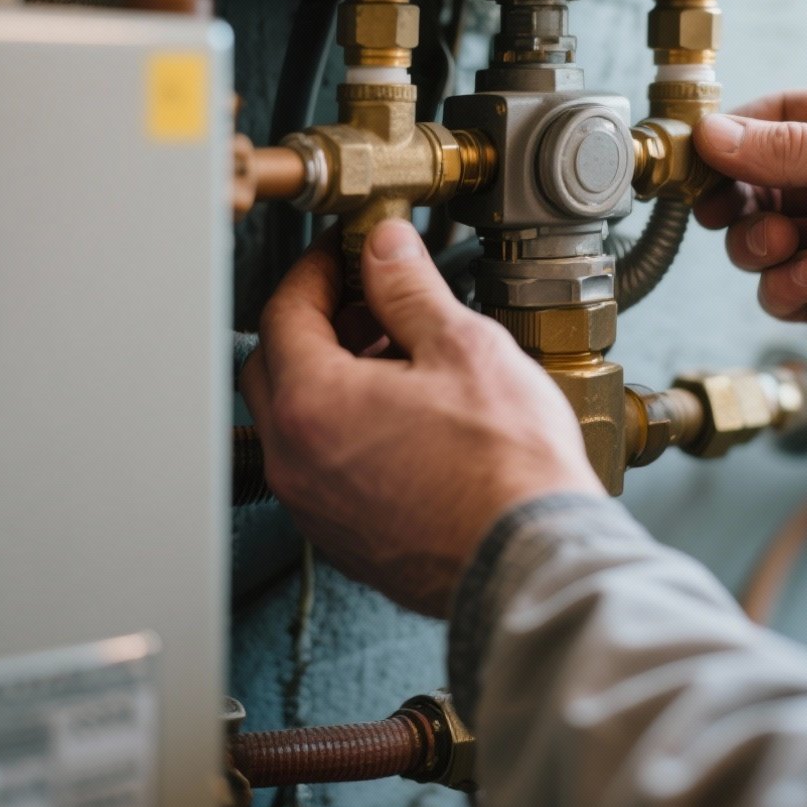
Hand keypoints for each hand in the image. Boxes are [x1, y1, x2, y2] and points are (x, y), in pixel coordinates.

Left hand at [240, 221, 602, 616]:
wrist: (530, 557)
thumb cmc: (505, 467)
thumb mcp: (462, 347)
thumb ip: (409, 288)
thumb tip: (385, 249)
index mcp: (314, 405)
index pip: (284, 313)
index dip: (316, 272)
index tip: (343, 255)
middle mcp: (297, 462)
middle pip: (276, 366)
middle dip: (317, 322)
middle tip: (369, 300)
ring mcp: (317, 507)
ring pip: (298, 422)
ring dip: (333, 377)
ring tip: (401, 358)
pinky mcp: (346, 538)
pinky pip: (324, 466)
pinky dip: (347, 428)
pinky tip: (407, 417)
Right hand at [694, 86, 806, 371]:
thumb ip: (789, 148)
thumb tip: (714, 135)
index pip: (775, 122)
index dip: (731, 139)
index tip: (696, 158)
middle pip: (758, 186)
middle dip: (737, 200)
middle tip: (725, 210)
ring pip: (765, 241)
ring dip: (762, 245)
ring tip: (790, 243)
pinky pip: (787, 291)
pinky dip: (789, 286)